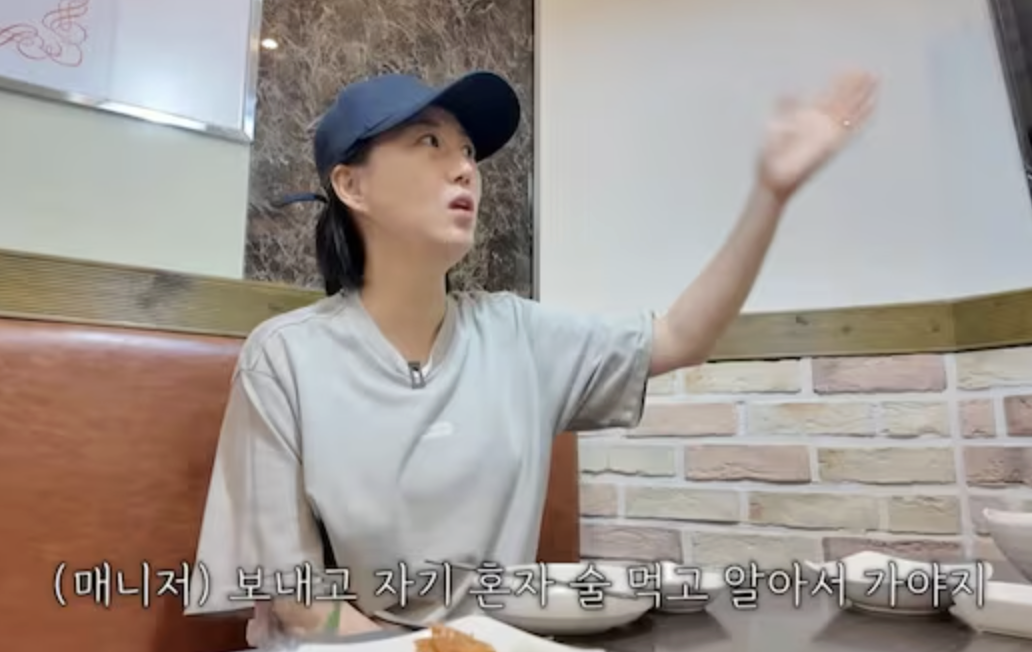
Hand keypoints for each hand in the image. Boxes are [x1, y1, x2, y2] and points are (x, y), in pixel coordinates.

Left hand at [757, 70, 878, 200]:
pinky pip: (851, 129)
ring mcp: (827, 133)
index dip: (839, 83)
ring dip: (862, 96)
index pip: (828, 96)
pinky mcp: (831, 145)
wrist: (773, 177)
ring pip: (850, 110)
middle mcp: (821, 124)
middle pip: (842, 101)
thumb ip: (784, 108)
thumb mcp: (775, 127)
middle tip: (868, 71)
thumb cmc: (771, 156)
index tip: (850, 69)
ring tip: (874, 81)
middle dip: (855, 86)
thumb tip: (788, 91)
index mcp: (807, 117)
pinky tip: (872, 106)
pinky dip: (862, 117)